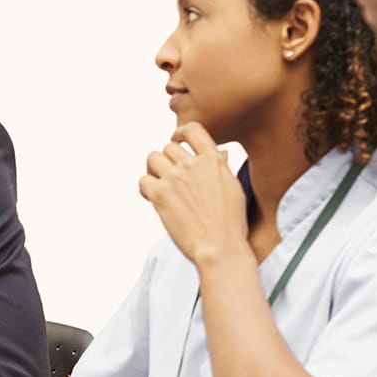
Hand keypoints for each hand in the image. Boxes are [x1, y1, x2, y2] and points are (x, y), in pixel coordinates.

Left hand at [138, 123, 247, 266]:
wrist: (220, 247)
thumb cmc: (230, 222)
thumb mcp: (233, 188)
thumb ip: (222, 167)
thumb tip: (220, 154)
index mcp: (213, 160)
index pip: (192, 129)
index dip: (180, 133)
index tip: (176, 140)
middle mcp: (192, 164)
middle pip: (168, 147)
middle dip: (168, 160)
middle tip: (171, 177)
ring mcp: (175, 178)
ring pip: (153, 158)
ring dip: (154, 170)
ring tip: (161, 185)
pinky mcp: (160, 195)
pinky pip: (143, 180)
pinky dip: (146, 189)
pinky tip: (154, 199)